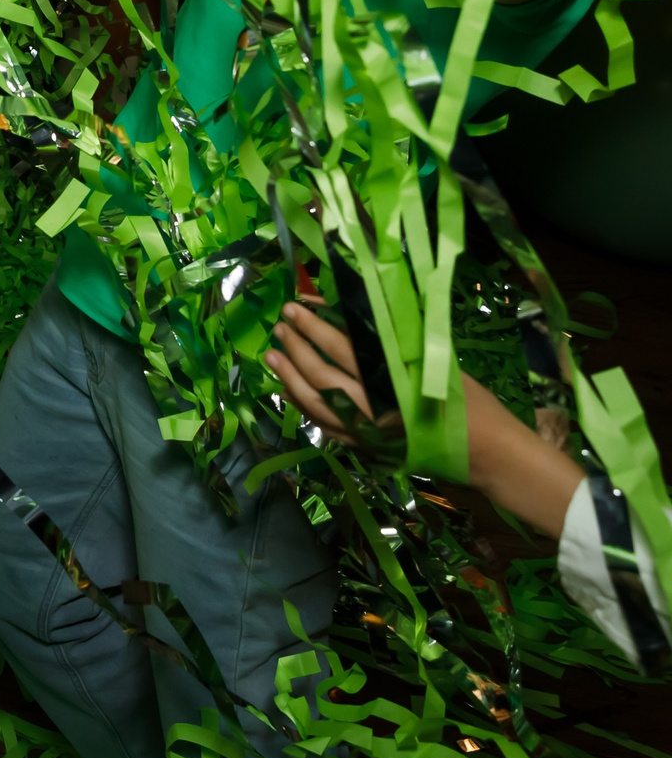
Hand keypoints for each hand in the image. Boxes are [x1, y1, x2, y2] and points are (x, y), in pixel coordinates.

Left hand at [269, 302, 583, 537]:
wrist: (486, 452)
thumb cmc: (468, 401)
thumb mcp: (434, 361)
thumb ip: (396, 342)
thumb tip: (359, 314)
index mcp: (390, 380)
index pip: (342, 346)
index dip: (315, 324)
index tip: (296, 305)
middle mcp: (371, 407)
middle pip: (320, 372)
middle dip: (296, 345)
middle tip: (280, 323)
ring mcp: (364, 431)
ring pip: (314, 401)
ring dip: (288, 376)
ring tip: (271, 354)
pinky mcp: (364, 447)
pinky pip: (323, 425)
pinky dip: (303, 406)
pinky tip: (289, 391)